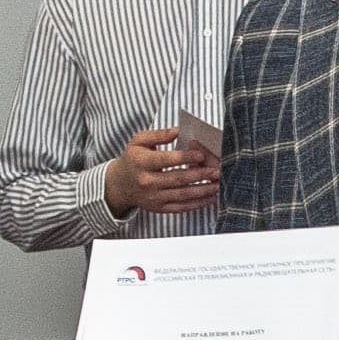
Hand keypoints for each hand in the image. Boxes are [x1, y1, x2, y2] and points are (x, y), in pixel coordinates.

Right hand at [98, 124, 218, 218]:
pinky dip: (198, 204)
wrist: (120, 185)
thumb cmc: (133, 160)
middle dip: (199, 175)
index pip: (165, 160)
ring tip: (218, 184)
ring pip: (182, 195)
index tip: (201, 154)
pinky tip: (211, 198)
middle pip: (177, 179)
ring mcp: (154, 197)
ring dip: (203, 190)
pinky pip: (182, 207)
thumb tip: (176, 131)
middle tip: (216, 170)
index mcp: (141, 163)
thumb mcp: (138, 141)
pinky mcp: (160, 208)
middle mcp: (147, 182)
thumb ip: (157, 134)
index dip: (184, 157)